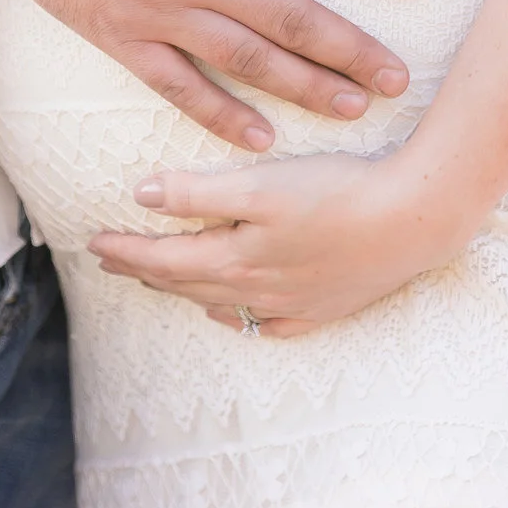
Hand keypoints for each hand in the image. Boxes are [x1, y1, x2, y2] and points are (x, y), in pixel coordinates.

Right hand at [0, 0, 432, 152]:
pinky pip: (179, 86)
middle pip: (297, 18)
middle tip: (399, 78)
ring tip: (354, 107)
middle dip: (355, 50)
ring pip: (249, 60)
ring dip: (306, 88)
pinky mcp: (122, 33)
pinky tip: (261, 137)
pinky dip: (221, 116)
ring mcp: (161, 5)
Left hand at [85, 153, 485, 337]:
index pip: (164, 257)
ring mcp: (292, 305)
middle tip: (110, 261)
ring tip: (157, 283)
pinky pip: (268, 324)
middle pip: (186, 283)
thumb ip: (198, 191)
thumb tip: (142, 197)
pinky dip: (240, 317)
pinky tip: (232, 315)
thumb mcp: (261, 183)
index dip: (126, 249)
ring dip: (183, 292)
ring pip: (222, 303)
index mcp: (235, 257)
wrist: (414, 221)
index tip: (93, 242)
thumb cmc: (337, 192)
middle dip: (144, 270)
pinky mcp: (325, 307)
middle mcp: (257, 289)